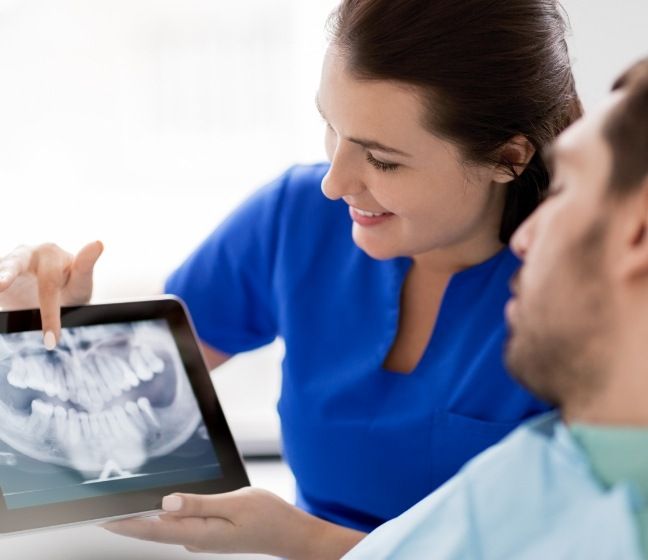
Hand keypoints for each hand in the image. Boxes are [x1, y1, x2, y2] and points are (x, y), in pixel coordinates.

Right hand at [0, 241, 102, 345]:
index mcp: (50, 254)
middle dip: (7, 275)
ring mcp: (7, 263)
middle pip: (15, 266)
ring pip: (2, 266)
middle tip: (2, 285)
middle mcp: (25, 254)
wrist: (52, 295)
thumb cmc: (70, 287)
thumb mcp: (81, 283)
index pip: (49, 285)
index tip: (52, 338)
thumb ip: (85, 265)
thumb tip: (98, 243)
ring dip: (0, 274)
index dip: (50, 313)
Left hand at [103, 487, 365, 558]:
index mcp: (201, 533)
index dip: (126, 523)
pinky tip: (160, 507)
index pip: (155, 528)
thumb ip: (200, 504)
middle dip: (128, 521)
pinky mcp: (210, 533)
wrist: (290, 533)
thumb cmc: (269, 517)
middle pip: (156, 529)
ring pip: (166, 527)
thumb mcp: (236, 504)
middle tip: (102, 510)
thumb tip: (167, 502)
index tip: (102, 517)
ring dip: (144, 519)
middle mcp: (198, 539)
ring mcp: (204, 537)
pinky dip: (164, 516)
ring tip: (123, 507)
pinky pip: (180, 523)